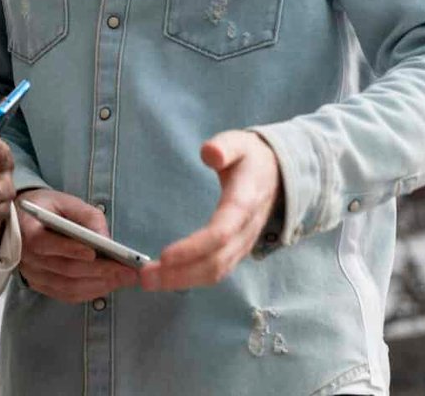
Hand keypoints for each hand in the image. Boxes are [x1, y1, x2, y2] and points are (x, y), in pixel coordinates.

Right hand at [16, 188, 139, 303]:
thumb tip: (106, 240)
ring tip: (123, 279)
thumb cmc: (48, 208)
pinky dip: (89, 293)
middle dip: (98, 270)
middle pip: (63, 268)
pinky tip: (107, 285)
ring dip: (98, 285)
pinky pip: (65, 294)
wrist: (24, 221)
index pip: (43, 243)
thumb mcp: (66, 201)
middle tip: (126, 270)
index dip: (69, 249)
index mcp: (26, 229)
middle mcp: (25, 256)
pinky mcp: (39, 285)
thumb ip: (87, 216)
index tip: (94, 252)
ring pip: (66, 286)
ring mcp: (31, 274)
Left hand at [141, 130, 281, 291]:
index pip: (221, 233)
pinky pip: (217, 271)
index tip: (165, 256)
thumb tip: (209, 152)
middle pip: (216, 261)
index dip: (194, 247)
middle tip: (145, 277)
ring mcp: (243, 243)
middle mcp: (245, 230)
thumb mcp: (239, 143)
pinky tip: (168, 278)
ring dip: (182, 280)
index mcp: (244, 202)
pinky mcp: (237, 250)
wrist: (279, 174)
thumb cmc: (251, 158)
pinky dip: (191, 279)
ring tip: (150, 281)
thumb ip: (225, 146)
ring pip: (216, 271)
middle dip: (180, 273)